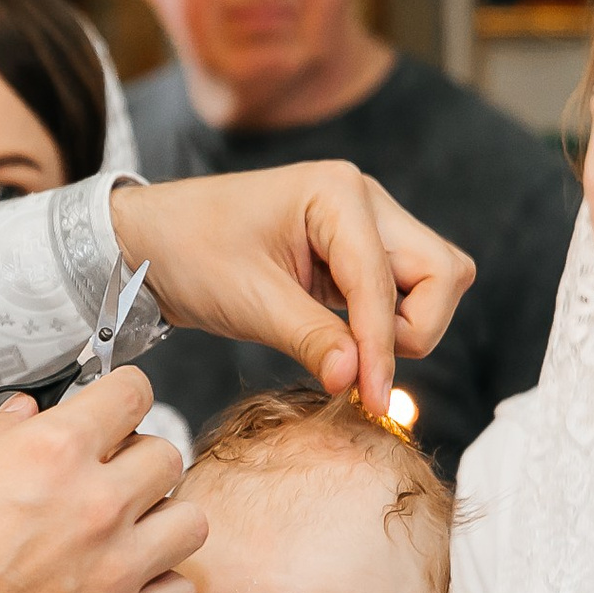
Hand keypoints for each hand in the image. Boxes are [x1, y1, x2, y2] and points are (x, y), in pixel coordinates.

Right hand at [0, 370, 203, 592]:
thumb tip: (28, 411)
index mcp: (50, 451)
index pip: (133, 393)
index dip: (120, 396)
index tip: (110, 411)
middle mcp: (96, 505)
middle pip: (167, 455)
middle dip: (135, 458)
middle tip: (103, 477)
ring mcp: (114, 571)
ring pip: (190, 522)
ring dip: (159, 519)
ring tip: (124, 531)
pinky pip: (181, 592)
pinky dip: (160, 585)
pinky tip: (123, 582)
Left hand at [111, 165, 473, 413]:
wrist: (152, 241)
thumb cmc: (190, 254)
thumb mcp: (247, 301)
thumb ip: (310, 339)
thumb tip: (360, 382)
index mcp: (337, 192)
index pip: (384, 280)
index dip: (382, 346)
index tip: (370, 400)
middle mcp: (364, 200)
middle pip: (441, 271)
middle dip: (415, 327)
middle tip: (362, 368)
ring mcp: (365, 224)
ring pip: (434, 280)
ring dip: (406, 326)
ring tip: (347, 353)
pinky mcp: (356, 252)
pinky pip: (402, 292)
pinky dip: (386, 325)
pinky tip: (345, 348)